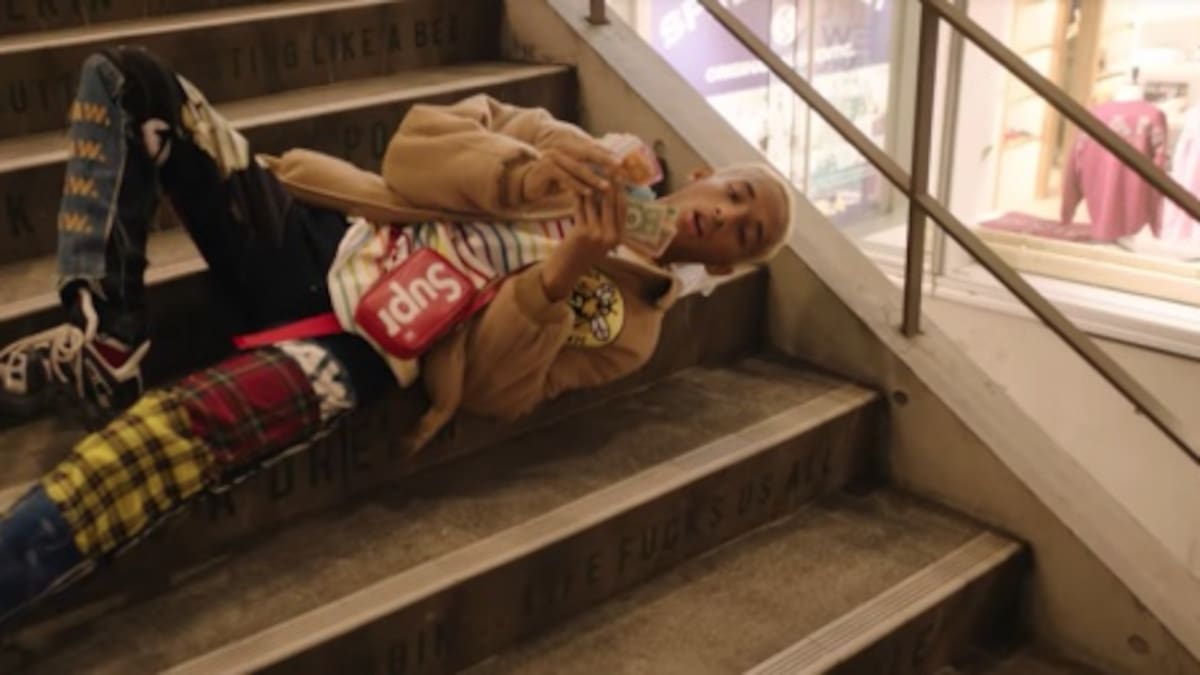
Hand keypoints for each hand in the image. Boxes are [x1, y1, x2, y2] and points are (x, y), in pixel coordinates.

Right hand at [522, 135, 619, 202]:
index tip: (624, 163)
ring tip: (607, 187)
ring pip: (578, 168)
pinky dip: (577, 186)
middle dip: (605, 161)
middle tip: (620, 169)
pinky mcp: (545, 167)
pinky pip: (565, 178)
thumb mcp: (571, 173)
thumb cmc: (551, 179)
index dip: (609, 155)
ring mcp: (553, 156)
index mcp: (570, 145)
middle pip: (588, 153)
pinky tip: (588, 194)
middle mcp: (562, 147)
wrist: (525, 183)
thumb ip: (587, 170)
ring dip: (593, 178)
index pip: (593, 148)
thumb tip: (611, 172)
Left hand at [541, 180, 625, 300]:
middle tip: (606, 164)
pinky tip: (573, 183)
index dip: (621, 188)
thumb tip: (608, 195)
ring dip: (589, 184)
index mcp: (619, 237)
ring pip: (594, 202)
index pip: (622, 207)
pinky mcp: (582, 232)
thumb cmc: (581, 254)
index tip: (618, 172)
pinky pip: (580, 207)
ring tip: (586, 169)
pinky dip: (576, 194)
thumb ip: (606, 222)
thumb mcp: (599, 240)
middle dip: (609, 180)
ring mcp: (597, 234)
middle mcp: (611, 236)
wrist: (565, 272)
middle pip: (611, 201)